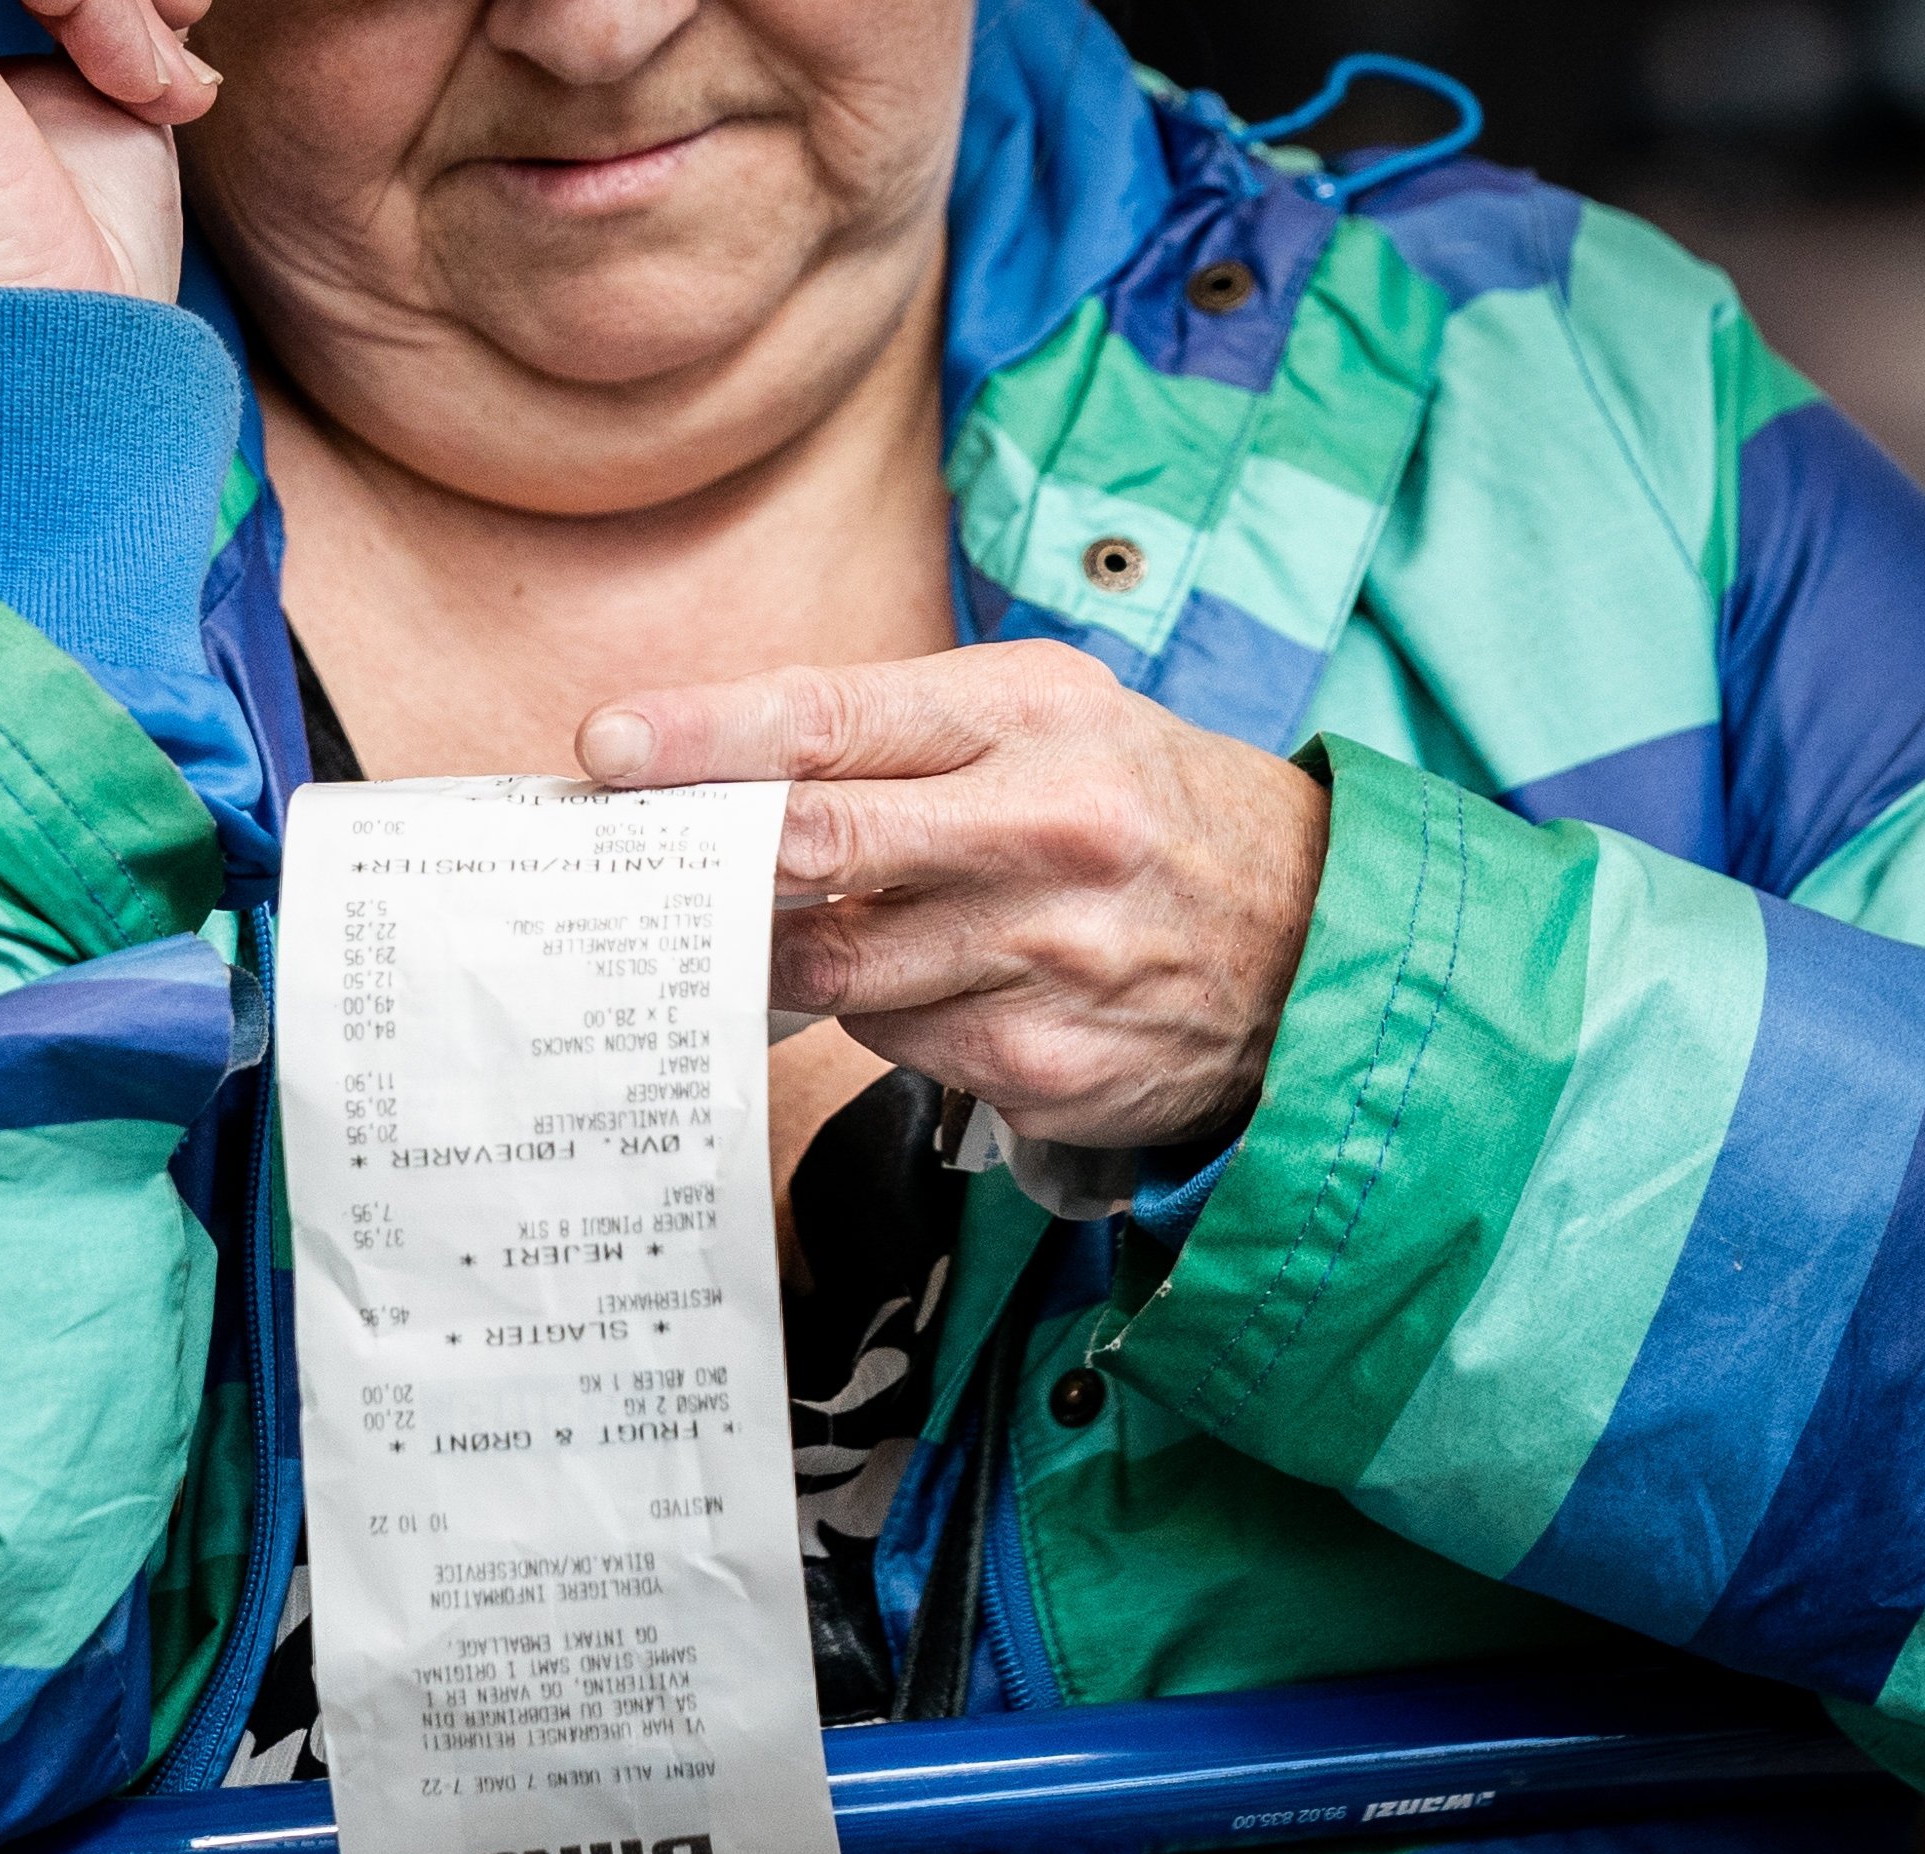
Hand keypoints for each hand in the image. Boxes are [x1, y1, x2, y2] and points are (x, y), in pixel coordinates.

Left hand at [577, 642, 1330, 1151]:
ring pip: (838, 966)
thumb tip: (717, 774)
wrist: (1315, 939)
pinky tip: (938, 986)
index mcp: (1032, 718)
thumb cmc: (1141, 811)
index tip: (609, 750)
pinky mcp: (1045, 1063)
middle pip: (816, 848)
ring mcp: (1047, 956)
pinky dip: (888, 1016)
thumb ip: (893, 737)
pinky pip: (898, 1042)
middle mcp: (1044, 830)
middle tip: (631, 867)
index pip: (832, 720)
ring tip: (820, 925)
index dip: (704, 738)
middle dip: (708, 861)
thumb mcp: (1047, 720)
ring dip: (800, 953)